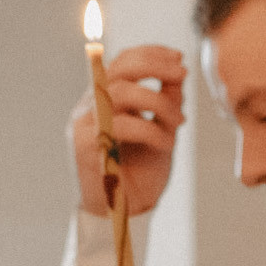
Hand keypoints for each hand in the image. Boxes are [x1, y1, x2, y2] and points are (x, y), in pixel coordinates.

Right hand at [70, 45, 186, 216]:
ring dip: (158, 103)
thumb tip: (178, 75)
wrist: (124, 212)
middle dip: (154, 66)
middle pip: (119, 68)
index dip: (150, 53)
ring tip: (179, 122)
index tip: (178, 58)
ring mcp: (84, 123)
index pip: (122, 62)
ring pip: (122, 92)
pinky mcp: (84, 144)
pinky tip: (166, 143)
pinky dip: (150, 130)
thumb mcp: (161, 131)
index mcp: (106, 99)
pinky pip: (121, 125)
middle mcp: (90, 106)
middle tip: (181, 74)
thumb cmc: (141, 174)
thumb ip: (165, 103)